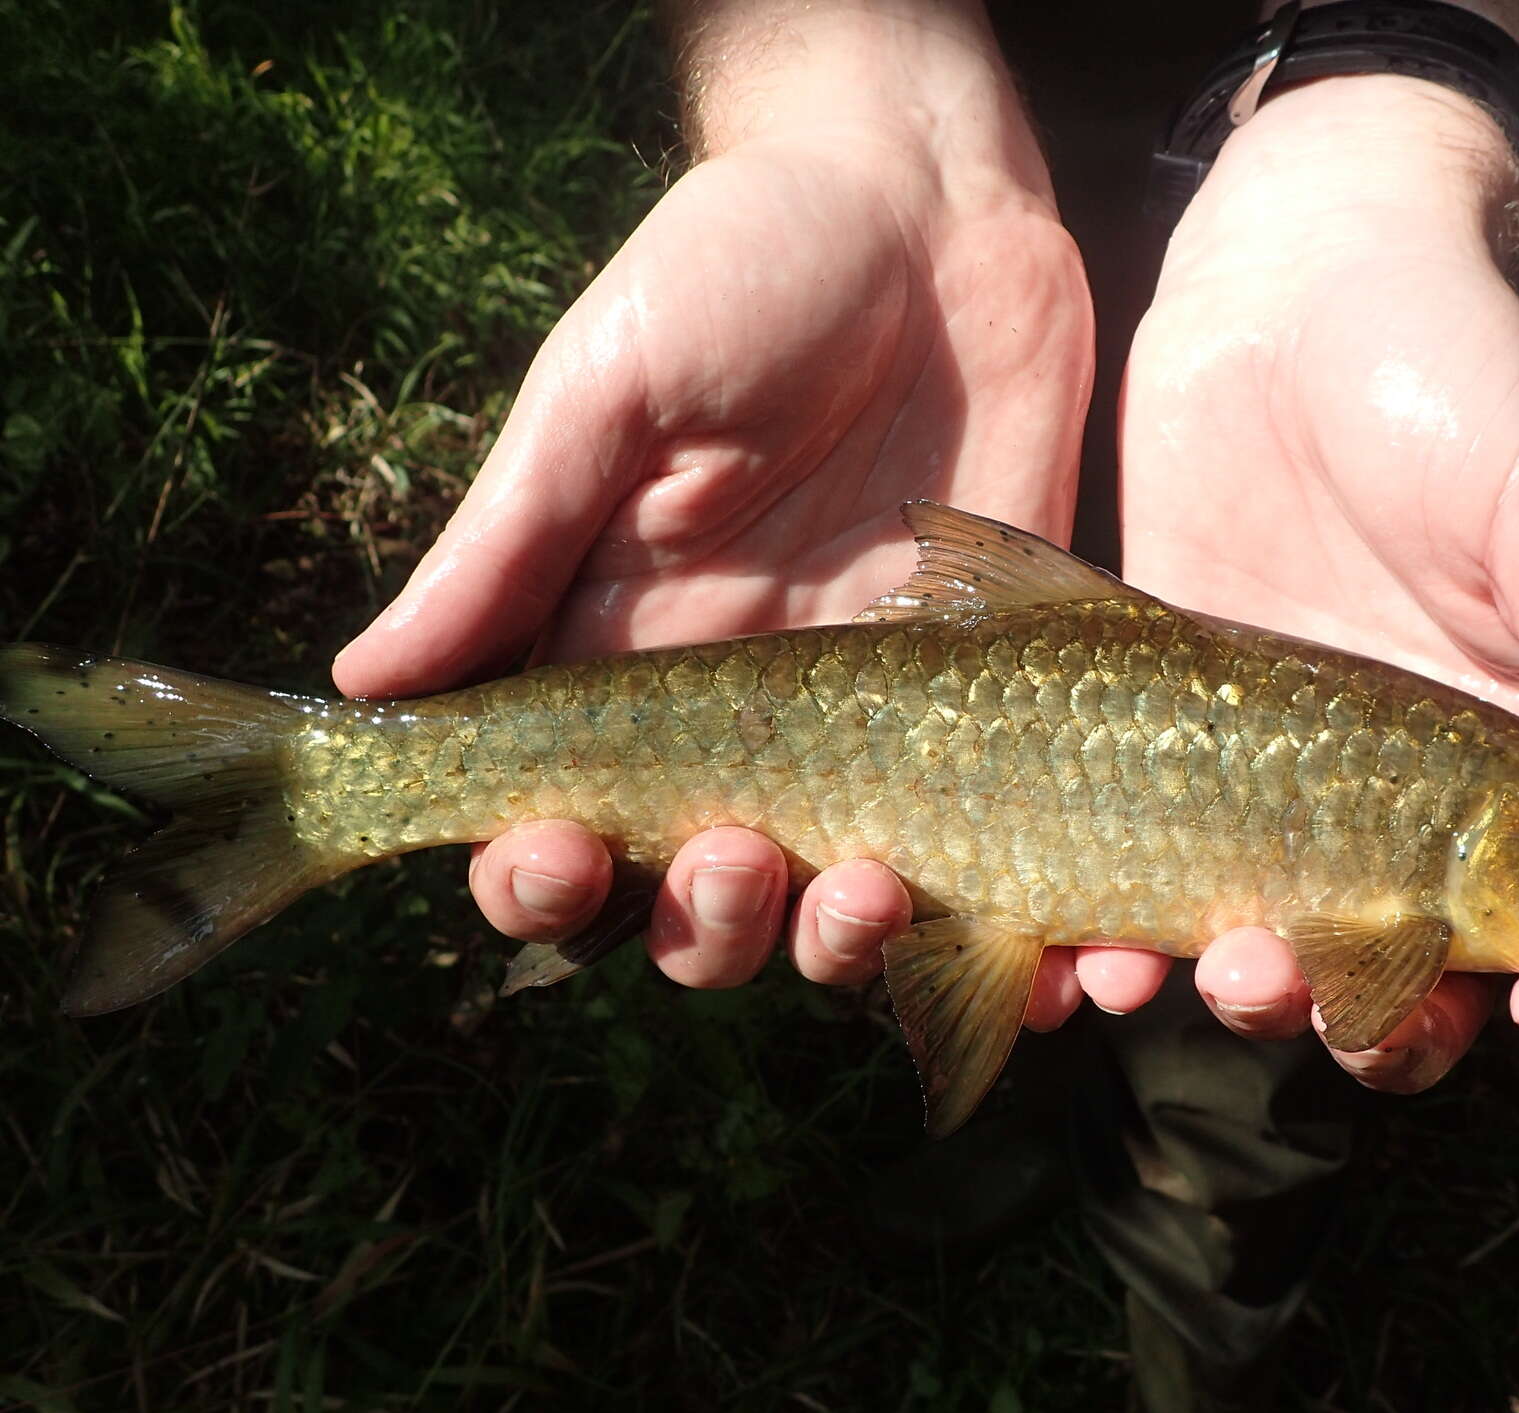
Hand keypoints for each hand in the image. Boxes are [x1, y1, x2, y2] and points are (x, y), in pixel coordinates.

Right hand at [331, 5, 1092, 996]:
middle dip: (696, 923)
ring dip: (829, 943)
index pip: (557, 821)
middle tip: (735, 860)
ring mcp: (870, 726)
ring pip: (826, 911)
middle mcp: (737, 719)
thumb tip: (364, 693)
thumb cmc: (743, 266)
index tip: (554, 857)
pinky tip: (1002, 940)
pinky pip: (980, 864)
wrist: (934, 212)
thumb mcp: (607, 392)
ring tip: (864, 889)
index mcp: (620, 654)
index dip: (538, 876)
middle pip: (688, 901)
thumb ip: (507, 544)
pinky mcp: (987, 709)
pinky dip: (985, 935)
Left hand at [1114, 77, 1518, 1088]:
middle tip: (1348, 1009)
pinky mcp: (1167, 736)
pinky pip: (1145, 876)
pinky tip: (1088, 957)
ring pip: (1277, 949)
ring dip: (1257, 997)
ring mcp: (1280, 779)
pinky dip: (1122, 942)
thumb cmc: (1454, 377)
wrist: (1287, 275)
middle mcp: (1409, 799)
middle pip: (1417, 982)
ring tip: (1224, 972)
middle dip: (1388, 1024)